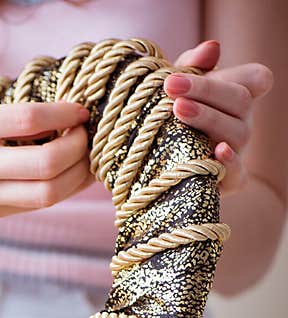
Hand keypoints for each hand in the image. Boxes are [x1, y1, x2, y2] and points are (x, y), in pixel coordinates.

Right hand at [0, 102, 93, 223]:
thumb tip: (51, 113)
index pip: (29, 119)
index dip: (65, 112)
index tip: (80, 107)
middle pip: (48, 163)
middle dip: (80, 147)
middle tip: (86, 132)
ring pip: (48, 192)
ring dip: (78, 174)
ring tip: (85, 155)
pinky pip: (34, 204)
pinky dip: (59, 188)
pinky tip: (66, 173)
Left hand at [165, 40, 273, 194]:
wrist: (149, 165)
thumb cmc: (166, 114)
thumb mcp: (173, 88)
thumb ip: (190, 66)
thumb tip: (210, 48)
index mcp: (236, 95)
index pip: (257, 79)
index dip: (239, 74)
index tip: (202, 67)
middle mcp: (242, 122)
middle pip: (240, 101)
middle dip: (206, 91)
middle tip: (171, 87)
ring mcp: (237, 151)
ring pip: (237, 133)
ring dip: (208, 120)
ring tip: (178, 111)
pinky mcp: (228, 181)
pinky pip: (237, 173)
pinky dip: (229, 163)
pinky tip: (215, 151)